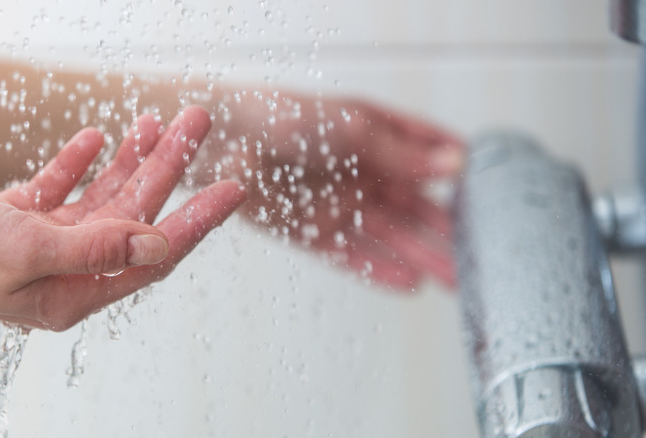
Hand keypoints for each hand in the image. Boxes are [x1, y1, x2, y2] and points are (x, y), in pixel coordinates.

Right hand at [0, 106, 245, 329]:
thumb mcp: (27, 249)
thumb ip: (97, 248)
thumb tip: (158, 246)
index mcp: (73, 291)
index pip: (154, 255)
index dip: (198, 219)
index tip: (234, 188)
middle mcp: (64, 271)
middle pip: (134, 215)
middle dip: (168, 167)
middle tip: (197, 121)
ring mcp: (39, 245)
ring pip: (102, 197)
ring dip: (130, 158)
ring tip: (159, 120)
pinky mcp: (13, 221)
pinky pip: (59, 189)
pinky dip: (78, 164)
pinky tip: (94, 138)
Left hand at [207, 93, 463, 288]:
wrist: (224, 139)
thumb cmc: (283, 116)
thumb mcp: (351, 128)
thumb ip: (402, 152)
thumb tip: (456, 164)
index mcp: (375, 138)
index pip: (428, 155)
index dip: (460, 174)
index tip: (494, 196)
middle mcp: (361, 173)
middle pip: (414, 207)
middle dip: (448, 231)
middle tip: (483, 256)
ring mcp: (338, 204)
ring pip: (389, 236)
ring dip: (422, 257)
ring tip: (457, 280)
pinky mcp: (312, 231)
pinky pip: (352, 255)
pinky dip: (380, 269)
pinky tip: (410, 284)